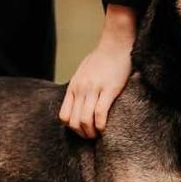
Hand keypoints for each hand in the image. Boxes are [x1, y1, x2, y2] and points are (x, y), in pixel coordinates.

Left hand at [59, 5, 136, 138]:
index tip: (82, 130)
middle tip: (92, 137)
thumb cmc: (102, 59)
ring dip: (91, 132)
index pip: (64, 116)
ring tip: (99, 135)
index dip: (72, 128)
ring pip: (85, 120)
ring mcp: (94, 89)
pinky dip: (101, 125)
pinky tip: (105, 128)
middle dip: (82, 134)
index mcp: (74, 87)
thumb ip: (79, 87)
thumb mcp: (83, 73)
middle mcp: (81, 89)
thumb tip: (79, 103)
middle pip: (74, 121)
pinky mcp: (109, 89)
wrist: (116, 44)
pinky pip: (99, 113)